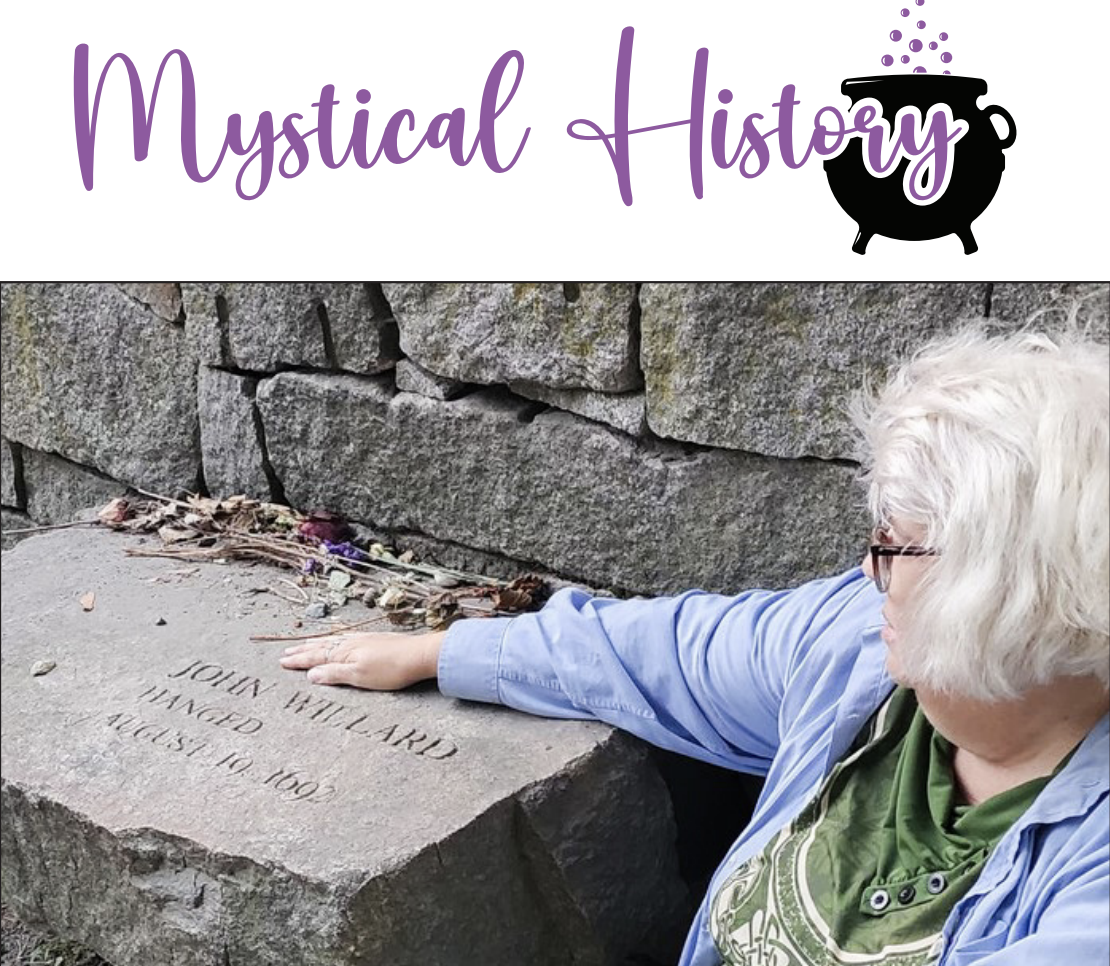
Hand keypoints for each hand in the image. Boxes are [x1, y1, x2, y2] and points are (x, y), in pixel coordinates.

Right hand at [278, 630, 446, 689]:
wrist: (419, 655)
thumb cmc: (391, 669)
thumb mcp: (359, 676)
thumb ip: (334, 674)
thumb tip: (311, 674)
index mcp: (344, 653)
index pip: (316, 657)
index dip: (299, 660)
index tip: (283, 661)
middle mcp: (351, 643)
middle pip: (322, 646)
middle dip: (303, 650)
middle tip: (287, 652)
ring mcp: (363, 640)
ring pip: (333, 640)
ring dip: (317, 643)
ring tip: (305, 643)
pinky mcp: (374, 640)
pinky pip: (345, 637)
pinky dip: (334, 638)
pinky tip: (338, 638)